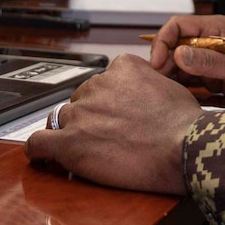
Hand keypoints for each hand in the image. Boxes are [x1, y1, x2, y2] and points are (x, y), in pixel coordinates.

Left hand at [25, 54, 202, 193]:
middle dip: (92, 117)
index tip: (116, 114)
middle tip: (109, 137)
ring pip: (64, 119)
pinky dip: (39, 150)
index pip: (104, 80)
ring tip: (92, 151)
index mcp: (121, 68)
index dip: (109, 100)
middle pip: (82, 100)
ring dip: (74, 133)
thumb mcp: (170, 85)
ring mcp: (81, 113)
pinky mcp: (70, 143)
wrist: (183, 147)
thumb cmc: (184, 123)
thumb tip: (146, 94)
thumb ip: (148, 83)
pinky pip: (39, 142)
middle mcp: (97, 85)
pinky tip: (43, 156)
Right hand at [147, 15, 224, 103]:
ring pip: (181, 61)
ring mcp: (212, 56)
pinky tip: (177, 94)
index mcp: (215, 29)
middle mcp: (210, 39)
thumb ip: (210, 62)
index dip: (163, 41)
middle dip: (164, 60)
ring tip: (166, 89)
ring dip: (172, 74)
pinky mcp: (214, 73)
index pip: (178, 25)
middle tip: (161, 81)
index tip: (158, 63)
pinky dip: (183, 83)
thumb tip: (178, 54)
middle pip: (175, 44)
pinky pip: (192, 75)